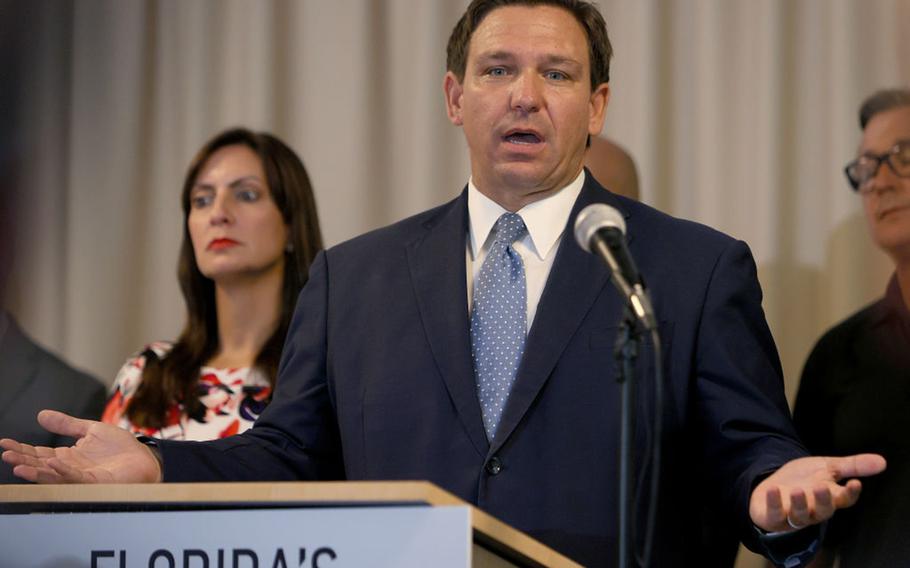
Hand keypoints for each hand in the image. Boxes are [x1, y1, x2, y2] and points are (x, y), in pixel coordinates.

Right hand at [0, 409, 161, 482]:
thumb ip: (67, 424)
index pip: (39, 453)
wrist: (145, 459)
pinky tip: (53, 463)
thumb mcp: (91, 429)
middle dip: (22, 460)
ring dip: (35, 471)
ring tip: (17, 466)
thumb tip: (41, 414)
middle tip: (5, 455)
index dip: (23, 449)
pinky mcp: (95, 482)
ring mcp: (82, 477)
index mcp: (68, 456)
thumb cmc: (120, 448)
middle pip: (41, 465)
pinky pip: (76, 477)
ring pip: (54, 475)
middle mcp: (70, 468)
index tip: (5, 443)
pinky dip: (63, 471)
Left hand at [749, 454, 885, 531]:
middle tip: (822, 487)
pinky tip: (773, 490)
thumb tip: (882, 462)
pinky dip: (774, 503)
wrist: (772, 487)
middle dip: (824, 501)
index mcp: (829, 498)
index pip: (844, 500)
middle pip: (823, 511)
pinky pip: (774, 514)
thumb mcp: (826, 467)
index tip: (854, 483)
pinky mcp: (773, 516)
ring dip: (800, 504)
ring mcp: (793, 515)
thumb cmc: (803, 479)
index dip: (850, 494)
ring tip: (797, 490)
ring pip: (800, 516)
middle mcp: (813, 510)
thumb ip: (852, 466)